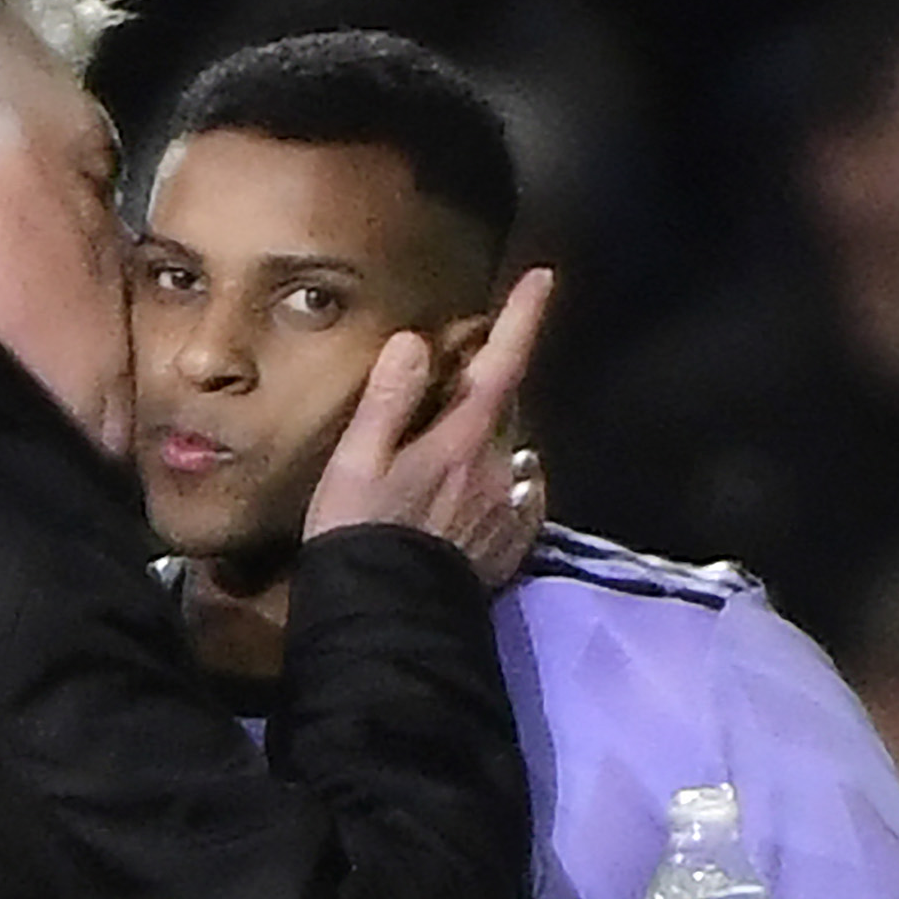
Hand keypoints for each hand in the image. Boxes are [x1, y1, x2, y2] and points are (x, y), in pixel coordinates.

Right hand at [304, 266, 553, 567]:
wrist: (385, 622)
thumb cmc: (357, 535)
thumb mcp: (355, 464)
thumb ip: (387, 400)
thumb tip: (414, 342)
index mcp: (462, 441)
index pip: (501, 366)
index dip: (522, 319)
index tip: (543, 276)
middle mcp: (498, 469)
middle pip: (503, 408)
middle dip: (484, 389)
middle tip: (446, 389)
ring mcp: (509, 510)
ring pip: (508, 453)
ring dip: (488, 441)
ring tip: (449, 454)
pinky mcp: (509, 546)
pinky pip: (518, 499)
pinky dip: (505, 487)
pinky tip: (480, 498)